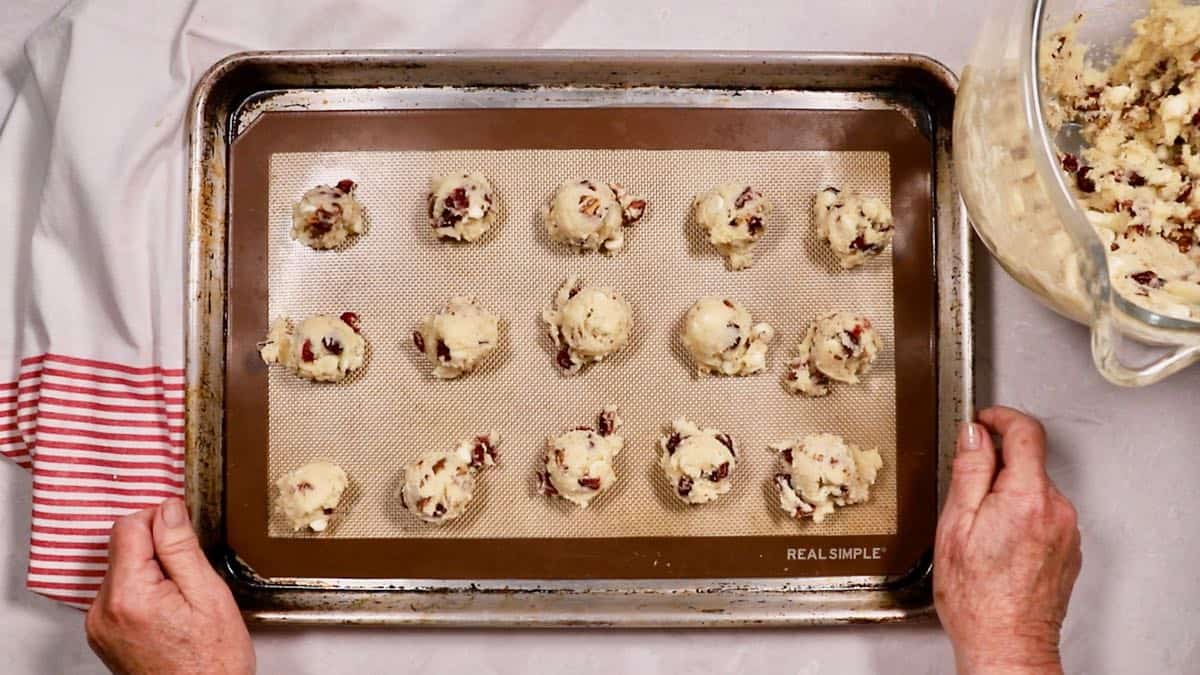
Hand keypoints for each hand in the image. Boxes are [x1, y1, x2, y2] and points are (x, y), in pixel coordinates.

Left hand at [86, 498, 254, 674]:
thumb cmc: (212, 662)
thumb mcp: (208, 595)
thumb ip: (182, 548)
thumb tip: (169, 509)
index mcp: (128, 595)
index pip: (128, 527)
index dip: (160, 520)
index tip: (184, 531)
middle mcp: (103, 611)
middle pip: (123, 549)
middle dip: (158, 550)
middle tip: (190, 575)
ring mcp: (100, 626)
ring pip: (123, 570)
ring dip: (151, 572)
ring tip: (182, 599)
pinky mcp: (104, 635)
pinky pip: (119, 595)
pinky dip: (143, 592)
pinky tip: (170, 611)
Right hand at [934, 407, 1081, 674]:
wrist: (1006, 643)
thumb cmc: (975, 596)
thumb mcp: (955, 524)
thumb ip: (969, 471)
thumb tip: (974, 433)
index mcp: (1026, 497)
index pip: (1025, 432)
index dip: (1000, 417)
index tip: (983, 420)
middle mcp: (1055, 510)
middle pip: (1028, 462)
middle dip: (997, 464)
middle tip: (966, 488)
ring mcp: (1067, 531)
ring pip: (1034, 490)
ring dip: (1008, 494)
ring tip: (979, 528)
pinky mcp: (1069, 549)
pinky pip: (1043, 515)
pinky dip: (1021, 516)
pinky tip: (998, 544)